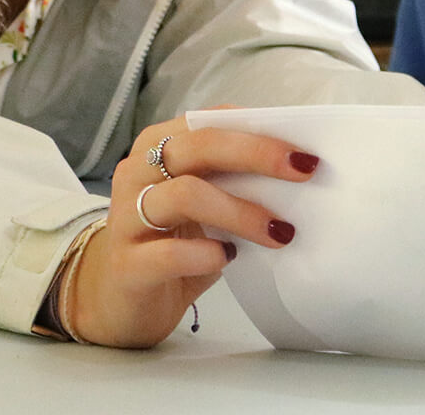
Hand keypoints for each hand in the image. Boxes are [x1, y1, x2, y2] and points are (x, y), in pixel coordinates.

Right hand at [64, 115, 318, 347]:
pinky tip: (228, 257)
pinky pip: (169, 252)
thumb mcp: (204, 204)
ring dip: (241, 212)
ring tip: (279, 233)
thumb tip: (297, 170)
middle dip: (256, 156)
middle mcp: (137, 172)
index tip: (304, 150)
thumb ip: (233, 180)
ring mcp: (126, 217)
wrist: (120, 301)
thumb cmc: (172, 242)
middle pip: (198, 147)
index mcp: (158, 146)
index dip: (258, 131)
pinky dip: (206, 254)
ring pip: (186, 195)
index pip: (208, 122)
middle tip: (303, 174)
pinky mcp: (127, 264)